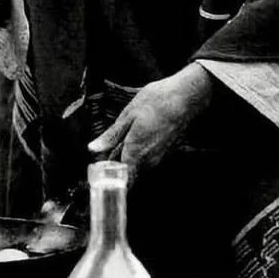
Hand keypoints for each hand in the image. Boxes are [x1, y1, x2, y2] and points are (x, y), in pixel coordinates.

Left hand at [87, 63, 214, 181]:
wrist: (185, 97)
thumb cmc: (157, 102)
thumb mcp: (128, 115)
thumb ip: (110, 136)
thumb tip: (93, 149)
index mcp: (136, 153)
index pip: (121, 180)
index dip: (109, 177)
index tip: (100, 169)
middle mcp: (149, 161)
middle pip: (128, 172)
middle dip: (116, 164)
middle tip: (108, 147)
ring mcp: (159, 157)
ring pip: (138, 164)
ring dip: (128, 156)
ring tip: (122, 137)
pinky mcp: (166, 151)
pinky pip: (147, 157)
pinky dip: (139, 150)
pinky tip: (137, 133)